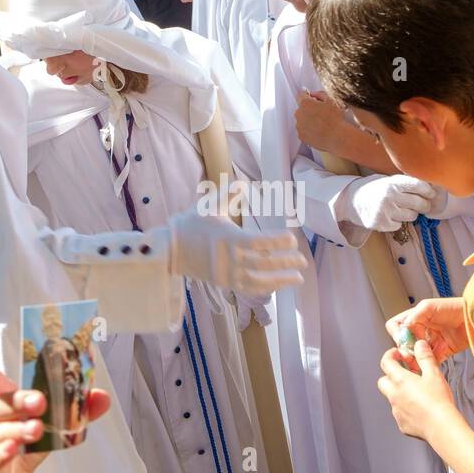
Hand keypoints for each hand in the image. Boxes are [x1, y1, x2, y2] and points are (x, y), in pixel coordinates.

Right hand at [0, 357, 108, 472]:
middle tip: (40, 401)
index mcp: (0, 402)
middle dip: (20, 401)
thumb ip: (73, 413)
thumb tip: (103, 397)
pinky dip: (0, 454)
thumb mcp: (47, 429)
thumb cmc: (18, 447)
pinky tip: (12, 450)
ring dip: (17, 430)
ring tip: (36, 429)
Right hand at [169, 207, 306, 293]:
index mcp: (227, 238)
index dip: (277, 242)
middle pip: (263, 264)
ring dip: (281, 281)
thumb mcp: (208, 205)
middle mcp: (229, 259)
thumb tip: (242, 184)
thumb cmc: (191, 224)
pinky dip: (267, 288)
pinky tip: (280, 284)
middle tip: (303, 261)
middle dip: (285, 263)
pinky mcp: (225, 283)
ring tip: (298, 278)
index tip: (292, 239)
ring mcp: (227, 274)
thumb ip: (227, 194)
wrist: (170, 250)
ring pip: (259, 281)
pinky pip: (249, 289)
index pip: (258, 242)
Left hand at [295, 92, 354, 154]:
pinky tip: (319, 131)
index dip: (308, 96)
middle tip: (321, 113)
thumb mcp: (330, 100)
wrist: (337, 137)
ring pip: (302, 120)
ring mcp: (299, 126)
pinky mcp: (301, 136)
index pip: (301, 95)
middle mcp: (299, 114)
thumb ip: (320, 94)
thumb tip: (314, 93)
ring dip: (309, 120)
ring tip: (321, 124)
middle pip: (301, 109)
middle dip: (309, 109)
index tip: (311, 98)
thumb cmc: (335, 119)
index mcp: (305, 103)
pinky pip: (303, 131)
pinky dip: (309, 131)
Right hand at [341, 174, 434, 232]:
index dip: (428, 190)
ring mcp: (385, 211)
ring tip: (401, 209)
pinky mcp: (381, 224)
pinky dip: (397, 221)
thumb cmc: (374, 189)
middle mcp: (389, 196)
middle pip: (419, 203)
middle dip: (424, 205)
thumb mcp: (387, 180)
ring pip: (412, 216)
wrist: (351, 201)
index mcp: (392, 182)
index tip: (432, 193)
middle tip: (424, 205)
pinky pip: (400, 224)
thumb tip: (431, 186)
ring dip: (411, 213)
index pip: (419, 185)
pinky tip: (389, 215)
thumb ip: (405, 183)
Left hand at [378, 341, 462, 442]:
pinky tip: (420, 408)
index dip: (390, 355)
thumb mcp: (434, 374)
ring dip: (400, 393)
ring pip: (391, 398)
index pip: (386, 362)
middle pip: (382, 381)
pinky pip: (399, 413)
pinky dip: (406, 408)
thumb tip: (419, 345)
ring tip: (417, 393)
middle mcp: (394, 395)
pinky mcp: (402, 424)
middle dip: (391, 375)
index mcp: (400, 380)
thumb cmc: (438, 401)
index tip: (398, 354)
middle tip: (405, 374)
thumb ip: (425, 357)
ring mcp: (396, 411)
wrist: (441, 427)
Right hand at [387, 297, 468, 362]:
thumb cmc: (455, 307)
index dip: (397, 334)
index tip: (405, 340)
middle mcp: (421, 330)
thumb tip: (403, 329)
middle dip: (407, 350)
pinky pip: (430, 361)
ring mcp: (430, 341)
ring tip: (425, 356)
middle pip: (404, 344)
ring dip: (418, 357)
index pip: (396, 327)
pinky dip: (430, 362)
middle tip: (414, 353)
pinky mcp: (440, 352)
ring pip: (415, 355)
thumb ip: (414, 316)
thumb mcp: (429, 306)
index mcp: (415, 317)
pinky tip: (437, 356)